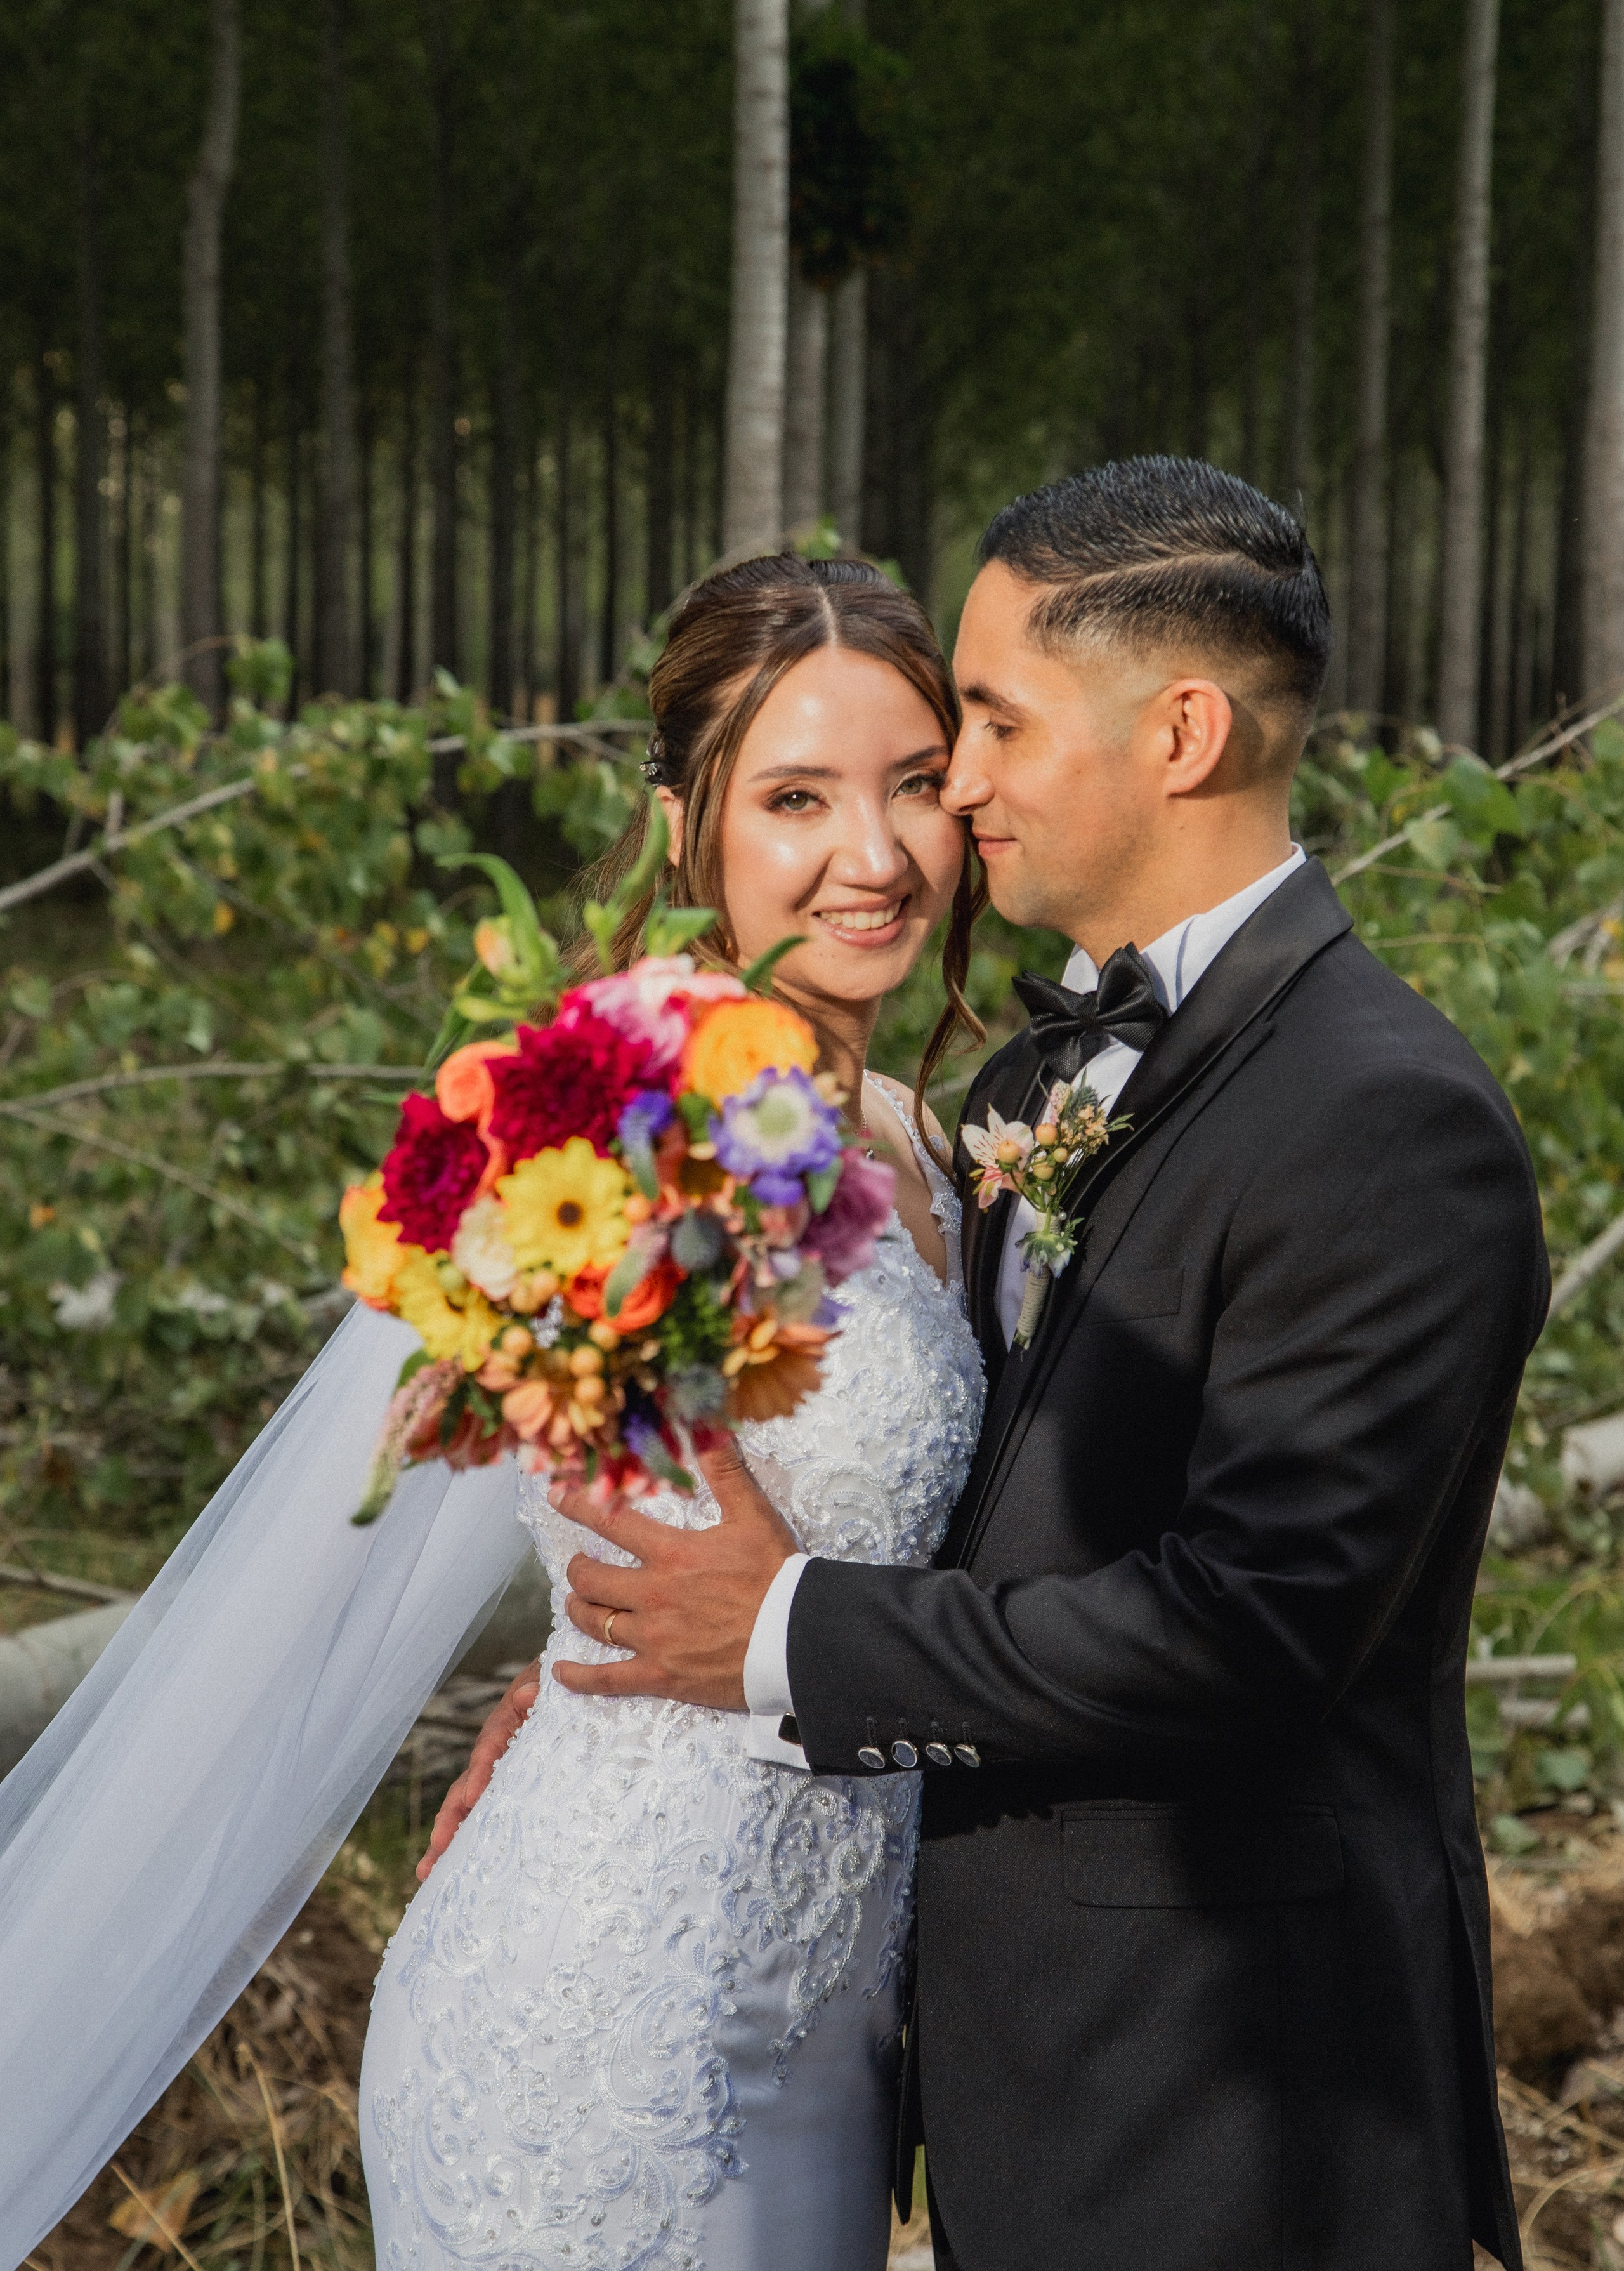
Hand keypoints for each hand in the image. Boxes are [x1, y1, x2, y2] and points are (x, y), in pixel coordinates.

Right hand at [415, 1656, 540, 1880]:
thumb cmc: (555, 1685)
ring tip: (427, 1871)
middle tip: (437, 1846)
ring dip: (449, 1837)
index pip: (489, 1748)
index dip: (480, 1772)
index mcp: (505, 1725)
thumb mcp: (548, 1682)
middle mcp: (492, 1753)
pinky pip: (486, 1816)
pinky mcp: (507, 1791)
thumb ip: (539, 1688)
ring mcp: (496, 1775)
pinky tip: (451, 1870)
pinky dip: (469, 1840)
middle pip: (467, 1785)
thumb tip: (527, 1696)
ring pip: (467, 1807)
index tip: (474, 1796)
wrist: (565, 1685)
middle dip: (451, 1817)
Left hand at [552, 1437, 796, 1709]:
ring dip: (579, 1610)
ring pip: (596, 1623)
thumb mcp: (753, 1515)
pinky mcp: (662, 1675)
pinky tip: (561, 1674)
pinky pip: (608, 1680)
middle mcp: (654, 1594)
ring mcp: (655, 1638)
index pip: (612, 1523)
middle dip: (579, 1569)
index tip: (557, 1496)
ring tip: (577, 1603)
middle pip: (593, 1579)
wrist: (797, 1637)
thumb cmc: (778, 1576)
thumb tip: (711, 1425)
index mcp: (672, 1553)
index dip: (580, 1506)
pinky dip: (580, 1678)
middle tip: (579, 1564)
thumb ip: (725, 1470)